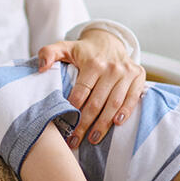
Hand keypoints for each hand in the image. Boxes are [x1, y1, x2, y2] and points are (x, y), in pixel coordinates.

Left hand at [37, 29, 144, 148]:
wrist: (109, 40)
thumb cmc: (84, 50)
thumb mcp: (65, 47)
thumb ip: (48, 53)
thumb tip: (41, 68)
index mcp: (92, 63)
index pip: (82, 91)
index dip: (72, 108)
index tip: (64, 124)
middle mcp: (111, 68)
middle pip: (97, 102)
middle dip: (85, 124)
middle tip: (75, 139)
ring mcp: (126, 73)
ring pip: (114, 103)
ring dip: (104, 124)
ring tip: (92, 139)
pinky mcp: (138, 76)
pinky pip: (132, 98)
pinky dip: (126, 112)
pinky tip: (116, 124)